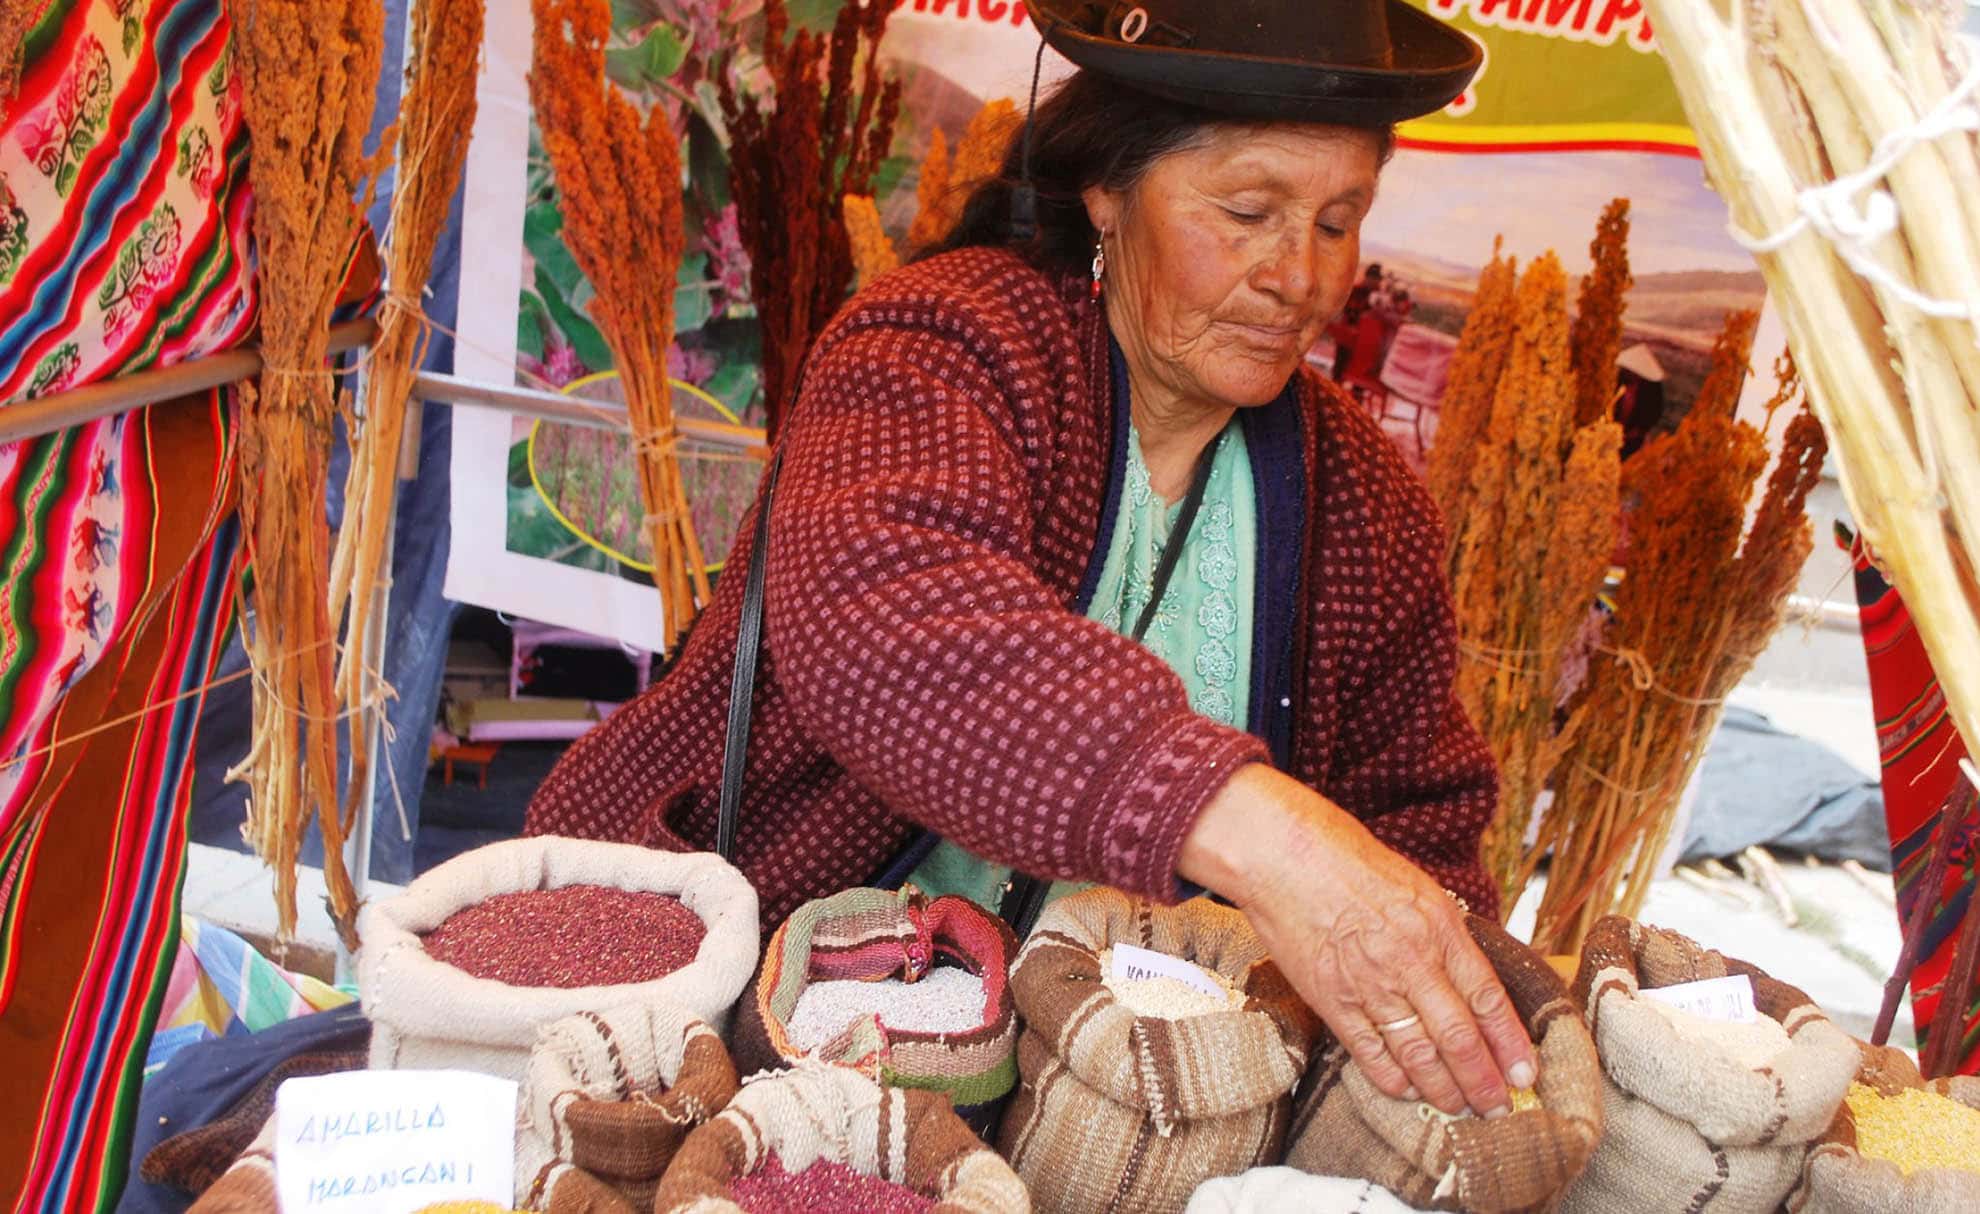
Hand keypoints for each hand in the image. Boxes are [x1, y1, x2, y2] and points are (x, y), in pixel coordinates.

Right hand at [1180, 763, 1535, 1115]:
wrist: (1285, 857)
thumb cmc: (1351, 865)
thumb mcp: (1420, 890)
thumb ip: (1448, 937)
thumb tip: (1474, 981)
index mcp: (1439, 929)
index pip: (1487, 998)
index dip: (1509, 1042)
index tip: (1525, 1071)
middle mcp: (1410, 961)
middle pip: (1458, 1037)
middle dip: (1484, 1081)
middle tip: (1498, 1108)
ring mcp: (1369, 985)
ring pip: (1418, 1054)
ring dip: (1444, 1089)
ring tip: (1460, 1107)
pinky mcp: (1331, 1001)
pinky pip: (1369, 1053)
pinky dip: (1392, 1080)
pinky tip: (1408, 1092)